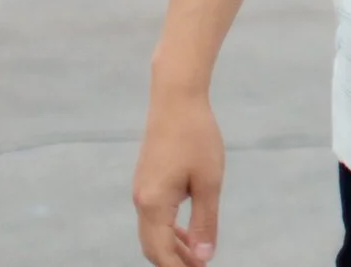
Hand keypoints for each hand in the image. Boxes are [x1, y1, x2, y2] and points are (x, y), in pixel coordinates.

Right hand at [132, 90, 224, 265]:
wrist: (176, 100)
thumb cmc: (196, 137)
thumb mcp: (209, 182)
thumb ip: (205, 222)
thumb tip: (204, 258)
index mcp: (153, 204)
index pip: (162, 252)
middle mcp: (141, 201)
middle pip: (153, 247)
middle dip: (175, 262)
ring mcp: (141, 192)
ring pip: (153, 233)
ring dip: (173, 248)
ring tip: (198, 258)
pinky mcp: (147, 182)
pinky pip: (155, 217)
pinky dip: (170, 230)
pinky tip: (189, 234)